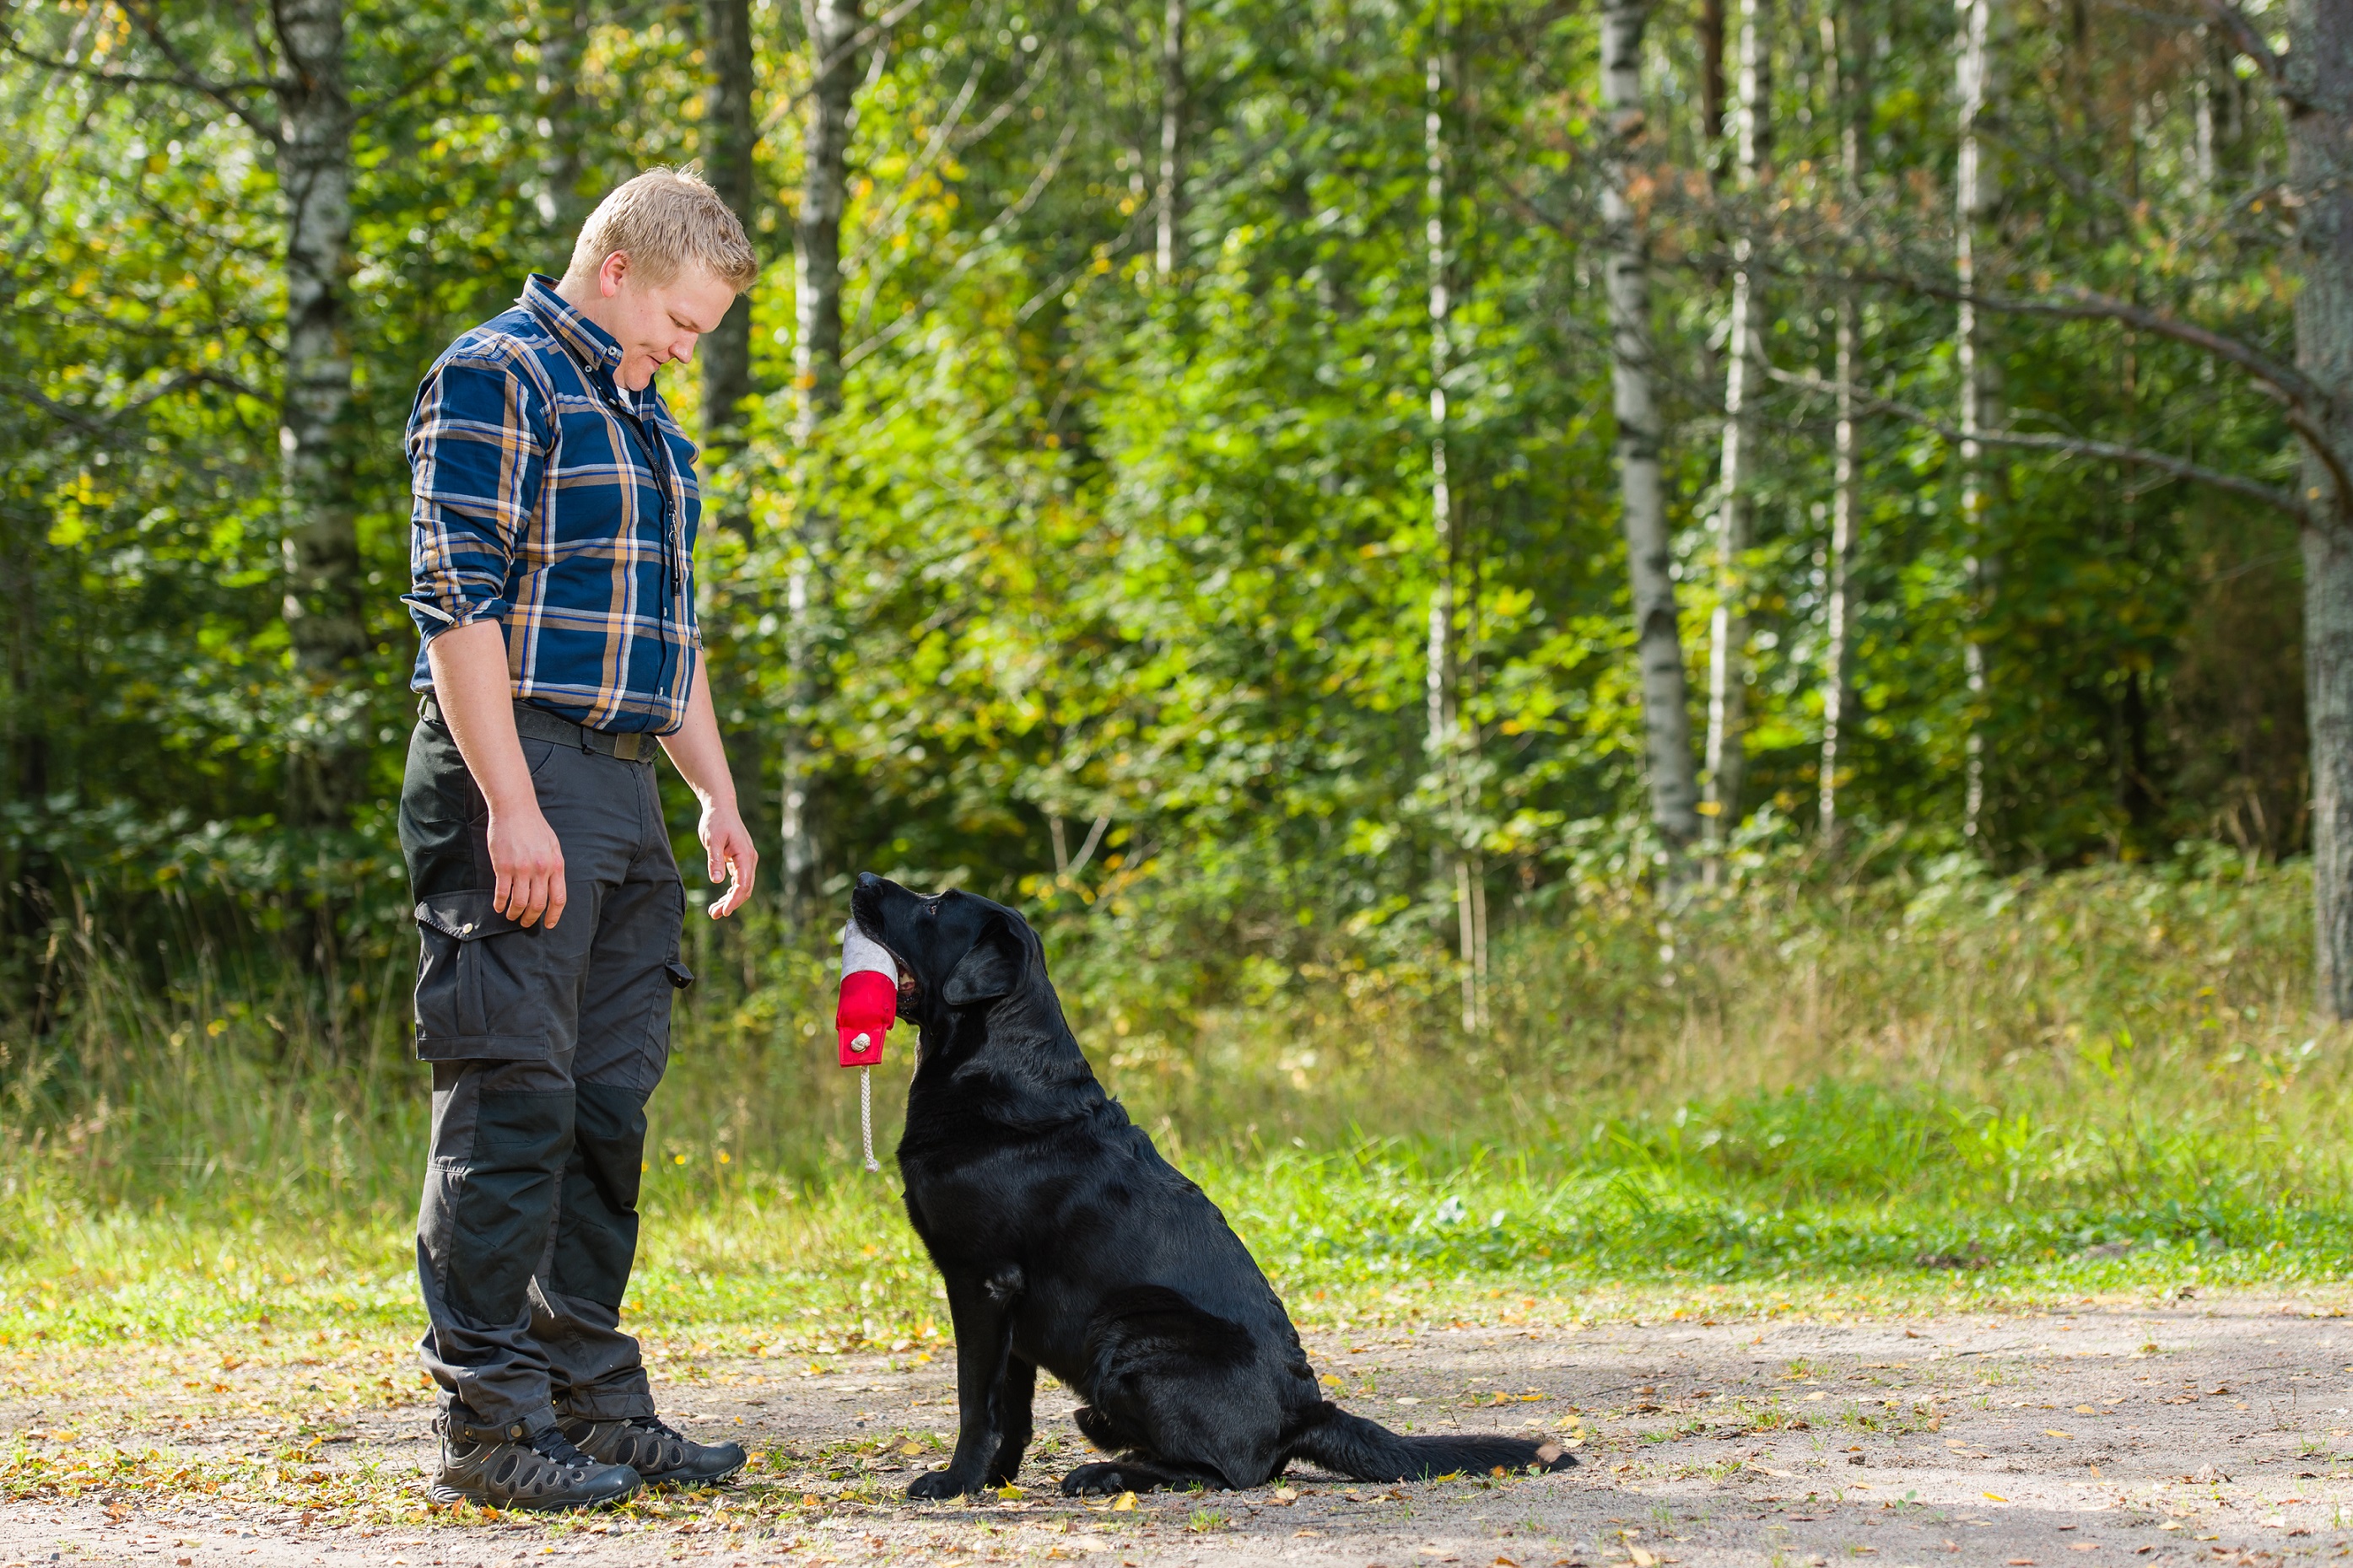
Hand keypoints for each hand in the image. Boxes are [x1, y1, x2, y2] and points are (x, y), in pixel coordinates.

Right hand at [488, 802, 567, 928]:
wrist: (515, 809)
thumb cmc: (534, 826)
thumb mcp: (553, 846)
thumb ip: (553, 867)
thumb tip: (552, 887)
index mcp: (556, 865)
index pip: (558, 898)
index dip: (554, 915)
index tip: (548, 925)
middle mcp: (541, 870)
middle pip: (538, 904)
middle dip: (531, 919)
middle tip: (525, 923)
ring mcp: (521, 869)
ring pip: (519, 902)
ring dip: (514, 913)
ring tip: (510, 915)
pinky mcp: (503, 866)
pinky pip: (502, 892)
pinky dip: (499, 903)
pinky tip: (498, 907)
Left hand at [700, 799, 757, 917]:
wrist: (721, 806)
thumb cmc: (716, 821)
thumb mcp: (712, 840)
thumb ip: (715, 860)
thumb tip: (717, 881)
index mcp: (745, 855)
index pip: (743, 884)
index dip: (734, 900)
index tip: (723, 911)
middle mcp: (749, 859)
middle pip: (745, 889)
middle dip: (731, 904)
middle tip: (713, 914)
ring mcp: (746, 860)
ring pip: (742, 886)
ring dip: (729, 900)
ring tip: (713, 911)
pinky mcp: (739, 860)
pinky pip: (738, 880)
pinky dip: (730, 891)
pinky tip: (720, 900)